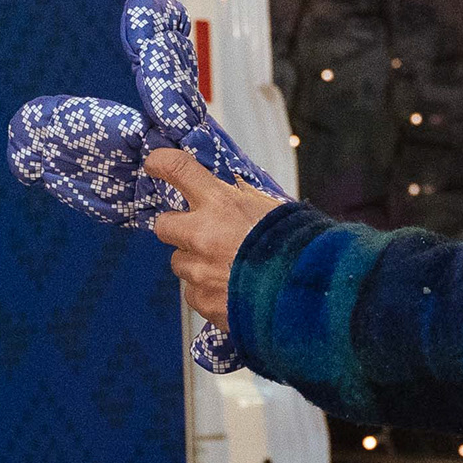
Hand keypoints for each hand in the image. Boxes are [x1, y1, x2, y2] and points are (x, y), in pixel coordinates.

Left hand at [145, 148, 284, 326]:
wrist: (307, 295)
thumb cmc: (296, 248)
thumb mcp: (272, 208)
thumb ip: (244, 198)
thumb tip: (231, 188)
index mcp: (220, 203)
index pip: (177, 169)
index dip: (161, 163)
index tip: (155, 164)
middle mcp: (202, 234)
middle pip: (163, 224)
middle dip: (177, 228)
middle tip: (200, 233)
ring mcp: (199, 270)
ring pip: (180, 263)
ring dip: (196, 263)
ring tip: (229, 268)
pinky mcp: (203, 300)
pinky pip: (194, 293)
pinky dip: (208, 292)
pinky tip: (232, 290)